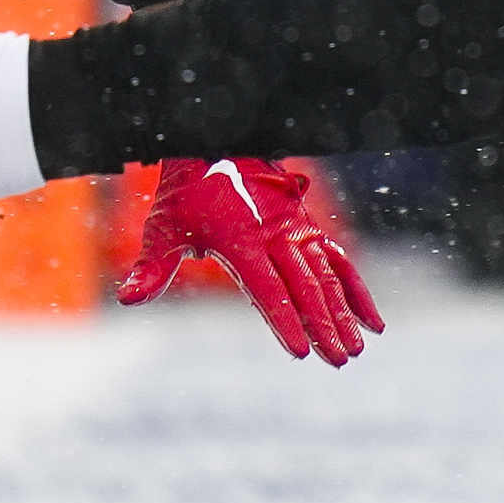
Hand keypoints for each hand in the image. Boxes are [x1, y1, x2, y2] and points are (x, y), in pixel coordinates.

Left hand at [116, 156, 384, 364]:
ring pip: (326, 277)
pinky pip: (338, 261)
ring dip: (343, 314)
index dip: (283, 320)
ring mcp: (297, 230)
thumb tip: (130, 299)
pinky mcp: (308, 228)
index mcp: (243, 239)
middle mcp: (276, 234)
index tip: (298, 351)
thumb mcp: (165, 226)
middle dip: (322, 326)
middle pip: (305, 286)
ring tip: (356, 350)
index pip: (268, 288)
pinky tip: (373, 322)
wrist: (216, 142)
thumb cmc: (187, 191)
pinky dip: (357, 290)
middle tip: (338, 360)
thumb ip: (153, 266)